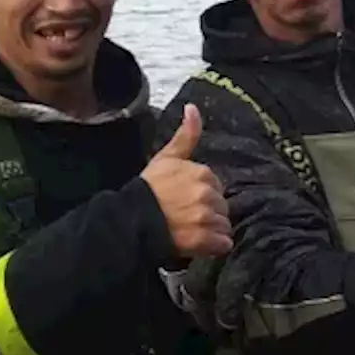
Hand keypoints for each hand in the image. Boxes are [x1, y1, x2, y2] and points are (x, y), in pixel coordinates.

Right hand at [141, 104, 232, 257]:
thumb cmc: (148, 189)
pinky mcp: (204, 240)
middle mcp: (208, 194)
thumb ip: (185, 135)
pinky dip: (215, 247)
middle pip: (222, 207)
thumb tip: (193, 107)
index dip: (203, 197)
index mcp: (203, 173)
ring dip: (212, 231)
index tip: (186, 202)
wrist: (131, 221)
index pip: (216, 187)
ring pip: (224, 225)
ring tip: (191, 232)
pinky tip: (201, 245)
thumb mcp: (166, 158)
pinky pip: (223, 244)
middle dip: (209, 214)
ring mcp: (206, 217)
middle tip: (187, 219)